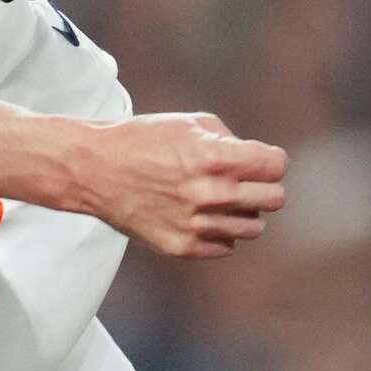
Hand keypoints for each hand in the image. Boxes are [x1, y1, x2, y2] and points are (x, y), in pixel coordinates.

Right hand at [72, 112, 287, 258]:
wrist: (93, 169)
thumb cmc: (141, 140)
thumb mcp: (187, 122)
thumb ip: (229, 139)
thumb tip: (256, 162)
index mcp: (216, 157)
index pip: (277, 165)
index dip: (269, 160)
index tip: (257, 160)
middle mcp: (212, 193)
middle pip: (275, 199)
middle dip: (262, 186)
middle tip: (240, 180)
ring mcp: (198, 224)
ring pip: (254, 227)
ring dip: (241, 211)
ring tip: (215, 198)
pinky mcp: (183, 247)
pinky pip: (226, 246)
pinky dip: (217, 231)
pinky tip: (196, 215)